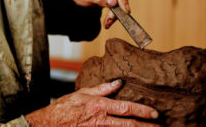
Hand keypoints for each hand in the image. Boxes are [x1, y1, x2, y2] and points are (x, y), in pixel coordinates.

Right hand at [25, 80, 159, 125]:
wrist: (50, 123)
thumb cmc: (64, 108)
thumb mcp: (83, 93)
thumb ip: (102, 89)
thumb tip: (118, 82)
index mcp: (99, 106)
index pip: (125, 108)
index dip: (142, 111)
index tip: (154, 113)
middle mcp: (101, 120)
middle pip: (129, 125)